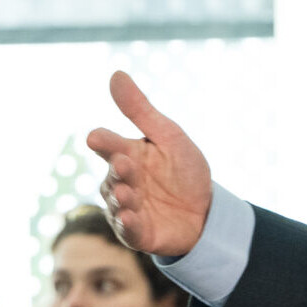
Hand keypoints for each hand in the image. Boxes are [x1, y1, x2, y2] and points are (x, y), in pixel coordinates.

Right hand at [85, 73, 213, 256]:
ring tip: (127, 192)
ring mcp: (128, 207)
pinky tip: (129, 217)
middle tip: (125, 164)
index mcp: (127, 154)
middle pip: (113, 174)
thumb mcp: (169, 136)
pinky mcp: (137, 233)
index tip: (98, 138)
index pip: (108, 144)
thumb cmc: (184, 171)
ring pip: (117, 202)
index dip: (104, 141)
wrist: (208, 210)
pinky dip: (127, 224)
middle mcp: (122, 181)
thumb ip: (140, 110)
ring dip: (121, 197)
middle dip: (119, 170)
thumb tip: (115, 74)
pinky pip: (127, 230)